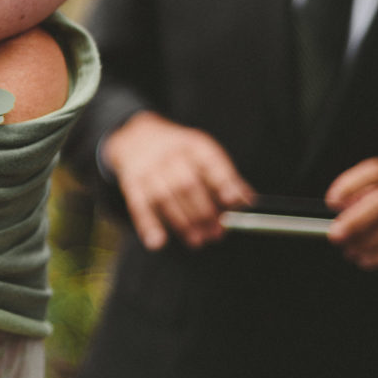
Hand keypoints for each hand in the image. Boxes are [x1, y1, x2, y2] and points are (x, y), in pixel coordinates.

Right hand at [102, 111, 254, 250]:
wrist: (136, 135)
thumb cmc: (178, 152)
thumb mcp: (202, 153)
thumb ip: (223, 176)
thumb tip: (246, 200)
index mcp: (192, 145)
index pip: (210, 161)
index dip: (223, 181)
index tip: (233, 200)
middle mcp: (169, 154)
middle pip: (186, 183)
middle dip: (203, 212)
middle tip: (217, 233)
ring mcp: (148, 168)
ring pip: (164, 197)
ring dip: (182, 222)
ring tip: (197, 240)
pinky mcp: (131, 182)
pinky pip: (139, 204)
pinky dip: (148, 224)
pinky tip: (157, 242)